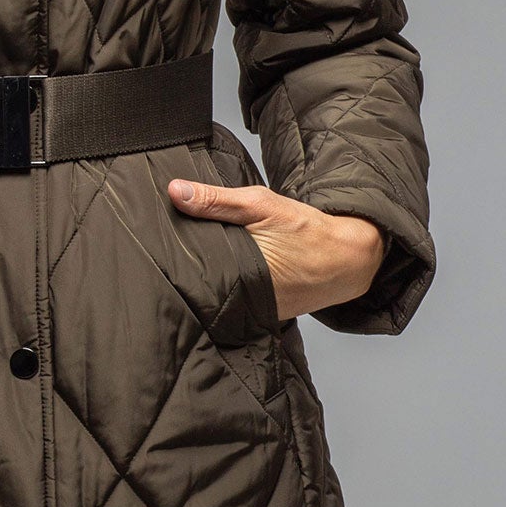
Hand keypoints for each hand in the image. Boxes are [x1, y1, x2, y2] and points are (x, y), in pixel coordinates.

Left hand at [166, 177, 387, 322]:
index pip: (190, 272)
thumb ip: (217, 200)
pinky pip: (238, 300)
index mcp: (240, 276)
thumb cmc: (306, 230)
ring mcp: (256, 312)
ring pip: (219, 294)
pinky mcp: (265, 315)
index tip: (156, 243)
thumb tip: (175, 191)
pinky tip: (223, 271)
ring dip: (208, 278)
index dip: (173, 258)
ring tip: (192, 260)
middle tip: (170, 249)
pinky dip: (230, 286)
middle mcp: (245, 301)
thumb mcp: (261, 205)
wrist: (349, 258)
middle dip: (188, 268)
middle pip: (202, 284)